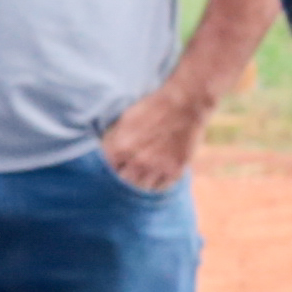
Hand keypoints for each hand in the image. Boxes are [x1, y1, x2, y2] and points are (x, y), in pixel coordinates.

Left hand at [96, 77, 215, 191]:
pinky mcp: (175, 171)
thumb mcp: (126, 118)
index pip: (107, 169)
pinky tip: (156, 174)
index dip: (111, 166)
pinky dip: (157, 183)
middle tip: (128, 170)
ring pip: (141, 188)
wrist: (186, 103)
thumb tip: (106, 153)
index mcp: (121, 147)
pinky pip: (161, 187)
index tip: (115, 165)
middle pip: (123, 183)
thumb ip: (114, 139)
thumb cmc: (153, 107)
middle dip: (124, 176)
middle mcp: (138, 161)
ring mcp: (157, 168)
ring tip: (142, 173)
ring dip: (139, 182)